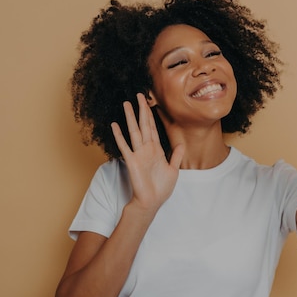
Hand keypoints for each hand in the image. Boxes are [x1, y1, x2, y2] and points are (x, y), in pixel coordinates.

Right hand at [111, 93, 183, 212]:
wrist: (152, 202)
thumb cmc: (161, 188)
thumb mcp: (174, 170)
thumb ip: (176, 156)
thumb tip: (181, 144)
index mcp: (156, 150)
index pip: (154, 128)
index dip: (152, 115)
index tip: (150, 103)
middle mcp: (146, 149)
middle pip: (144, 125)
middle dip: (142, 110)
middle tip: (139, 95)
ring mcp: (138, 154)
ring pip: (134, 131)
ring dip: (130, 117)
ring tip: (126, 104)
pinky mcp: (131, 161)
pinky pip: (125, 146)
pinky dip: (120, 135)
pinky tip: (115, 124)